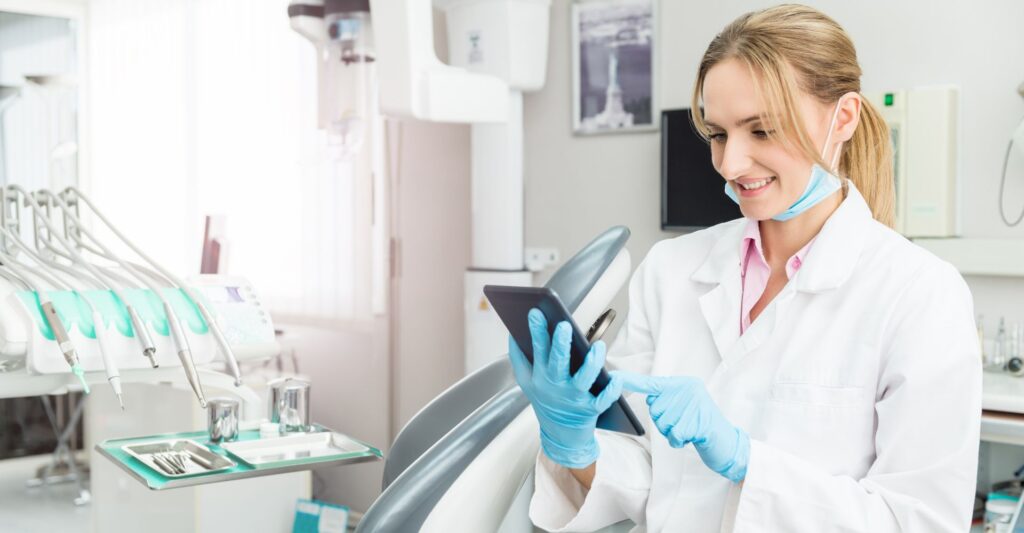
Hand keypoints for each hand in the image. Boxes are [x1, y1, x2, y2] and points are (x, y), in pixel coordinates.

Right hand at [508, 308, 623, 468]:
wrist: (559, 434)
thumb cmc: (546, 400)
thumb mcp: (526, 382)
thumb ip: (518, 358)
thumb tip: (513, 334)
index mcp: (540, 375)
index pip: (538, 350)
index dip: (536, 331)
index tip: (536, 313)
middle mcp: (556, 385)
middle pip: (558, 362)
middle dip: (560, 344)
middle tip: (564, 325)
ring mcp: (574, 397)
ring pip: (583, 379)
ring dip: (592, 362)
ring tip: (598, 346)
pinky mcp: (591, 409)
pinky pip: (603, 400)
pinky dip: (611, 390)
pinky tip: (616, 378)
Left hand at [615, 371, 748, 481]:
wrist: (727, 442)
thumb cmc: (700, 425)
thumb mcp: (684, 407)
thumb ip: (666, 400)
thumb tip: (649, 398)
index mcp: (683, 383)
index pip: (651, 383)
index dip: (630, 380)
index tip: (612, 375)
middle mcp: (688, 389)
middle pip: (655, 410)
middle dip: (665, 423)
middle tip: (684, 424)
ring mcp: (694, 404)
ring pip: (663, 424)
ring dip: (673, 433)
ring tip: (690, 429)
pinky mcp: (698, 421)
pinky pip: (674, 435)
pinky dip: (680, 441)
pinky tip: (692, 437)